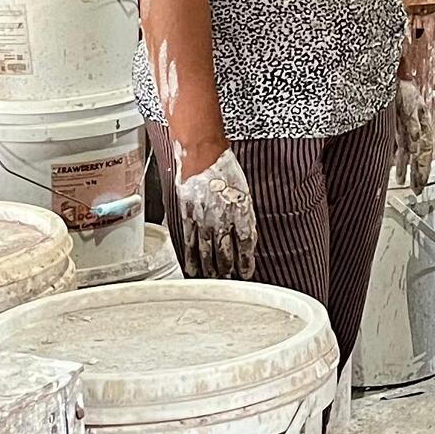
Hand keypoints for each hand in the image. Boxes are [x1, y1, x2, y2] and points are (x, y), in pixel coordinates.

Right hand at [171, 146, 259, 278]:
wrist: (202, 154)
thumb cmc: (224, 168)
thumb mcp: (244, 191)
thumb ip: (244, 213)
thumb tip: (246, 233)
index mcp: (240, 211)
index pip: (246, 243)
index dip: (246, 260)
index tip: (246, 272)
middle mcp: (222, 218)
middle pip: (226, 251)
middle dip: (228, 268)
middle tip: (229, 279)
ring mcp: (203, 219)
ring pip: (207, 251)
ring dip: (210, 267)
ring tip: (212, 279)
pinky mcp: (188, 216)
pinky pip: (189, 242)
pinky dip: (191, 257)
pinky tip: (193, 268)